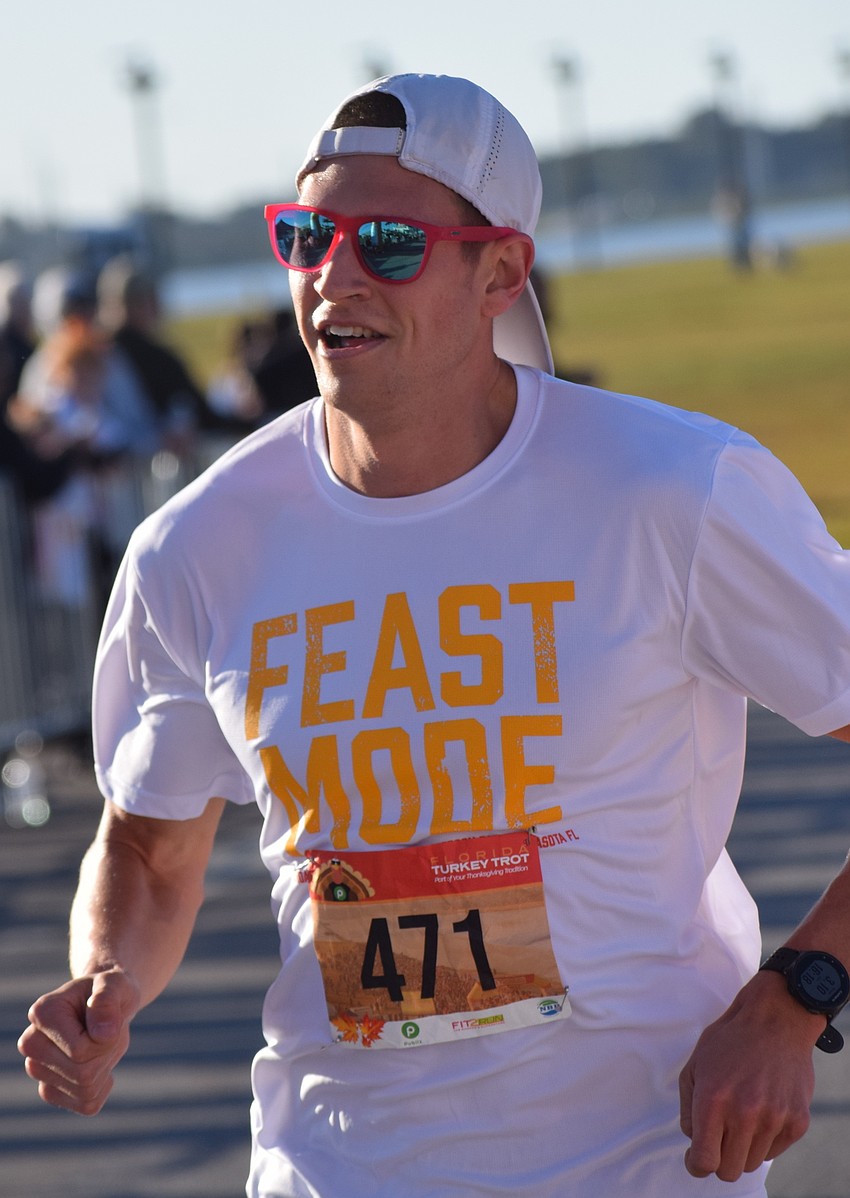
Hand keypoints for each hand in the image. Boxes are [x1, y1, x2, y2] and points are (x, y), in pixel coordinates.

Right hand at [18, 966, 139, 1115]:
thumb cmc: (110, 991)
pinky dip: (103, 1085)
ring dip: (106, 1067)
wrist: (107, 1004)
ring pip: (85, 1090)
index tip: (106, 1017)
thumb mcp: (116, 985)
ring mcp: (37, 1070)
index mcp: (42, 1014)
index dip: (106, 1039)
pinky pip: (88, 1104)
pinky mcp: (50, 1090)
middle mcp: (31, 1044)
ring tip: (102, 1043)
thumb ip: (108, 1000)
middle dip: (106, 1054)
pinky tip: (98, 1062)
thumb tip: (102, 1033)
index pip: (80, 1051)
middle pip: (82, 1074)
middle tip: (107, 1031)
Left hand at [679, 975, 819, 1181]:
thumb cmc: (730, 1041)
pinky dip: (764, 1139)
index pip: (704, 1161)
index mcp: (713, 1100)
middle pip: (728, 1170)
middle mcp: (744, 1114)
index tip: (696, 1159)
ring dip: (742, 1147)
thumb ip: (688, 1108)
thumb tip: (694, 1141)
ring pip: (751, 1162)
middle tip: (719, 1137)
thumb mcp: (694, 1066)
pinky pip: (774, 1151)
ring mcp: (774, 1119)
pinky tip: (761, 1111)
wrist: (776, 1021)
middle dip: (719, 1158)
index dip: (697, 1165)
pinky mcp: (797, 1122)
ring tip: (741, 1116)